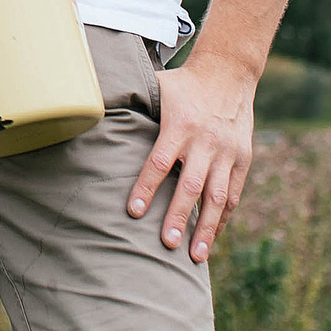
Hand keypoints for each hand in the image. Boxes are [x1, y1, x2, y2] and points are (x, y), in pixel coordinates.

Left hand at [125, 51, 258, 263]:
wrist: (229, 73)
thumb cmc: (182, 85)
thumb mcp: (156, 87)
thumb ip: (130, 104)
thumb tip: (88, 107)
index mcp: (179, 125)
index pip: (160, 162)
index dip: (146, 187)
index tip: (133, 212)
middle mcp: (205, 141)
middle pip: (191, 185)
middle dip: (178, 216)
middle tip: (165, 244)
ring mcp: (226, 152)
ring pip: (217, 197)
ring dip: (206, 228)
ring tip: (196, 258)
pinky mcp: (242, 159)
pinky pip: (233, 194)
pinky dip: (222, 218)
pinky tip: (211, 238)